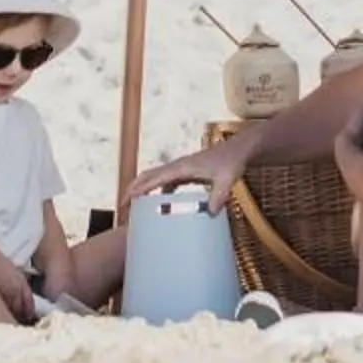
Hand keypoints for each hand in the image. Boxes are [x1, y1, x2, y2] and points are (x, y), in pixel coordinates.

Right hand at [127, 142, 245, 205]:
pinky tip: (159, 202)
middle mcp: (179, 166)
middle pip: (150, 175)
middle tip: (122, 206)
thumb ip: (219, 195)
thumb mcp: (227, 179)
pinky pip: (167, 181)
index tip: (127, 199)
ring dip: (143, 188)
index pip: (156, 177)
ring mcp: (182, 168)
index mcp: (183, 167)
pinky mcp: (187, 172)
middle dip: (135, 187)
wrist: (239, 150)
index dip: (141, 188)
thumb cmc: (232, 162)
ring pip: (156, 177)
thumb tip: (210, 213)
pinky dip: (157, 189)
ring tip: (134, 206)